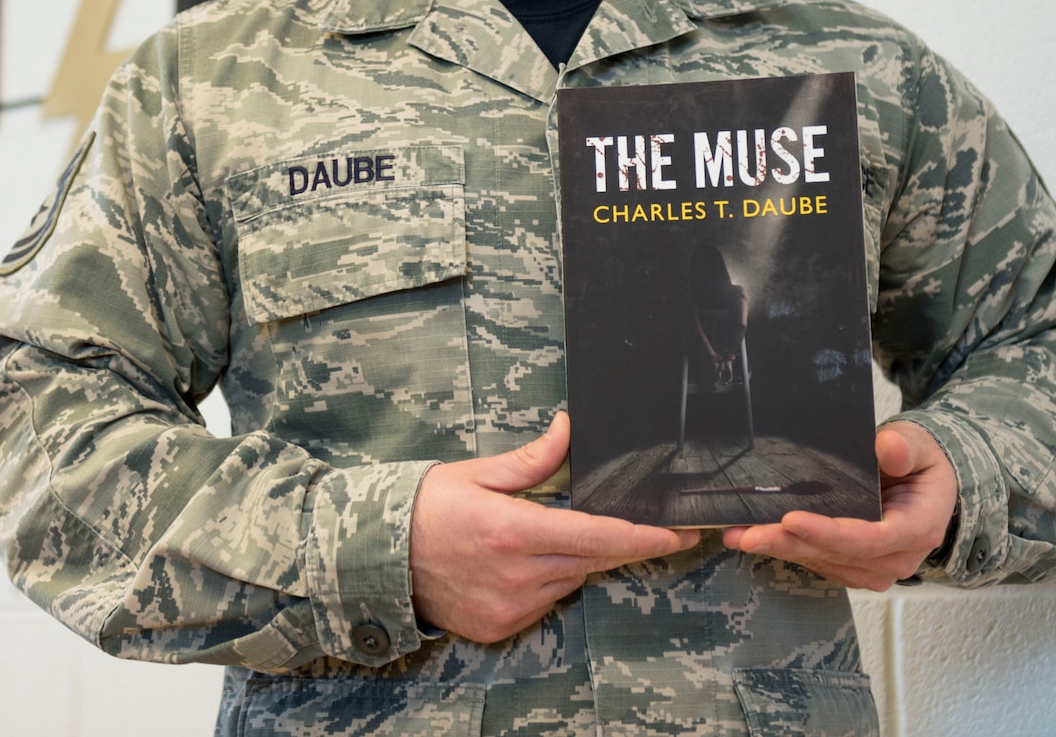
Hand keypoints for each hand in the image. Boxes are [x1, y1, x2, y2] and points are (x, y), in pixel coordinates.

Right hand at [410, 412, 699, 642]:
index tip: (679, 532)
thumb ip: (533, 460)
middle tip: (656, 530)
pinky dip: (548, 581)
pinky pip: (546, 602)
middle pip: (593, 561)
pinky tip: (525, 562)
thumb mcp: (477, 472)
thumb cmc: (425, 507)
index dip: (645, 536)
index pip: (599, 536)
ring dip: (577, 560)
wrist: (376, 557)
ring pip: (571, 581)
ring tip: (553, 535)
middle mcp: (516, 575)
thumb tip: (569, 430)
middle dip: (624, 544)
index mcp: (513, 530)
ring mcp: (509, 606)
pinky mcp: (500, 626)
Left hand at [720, 421, 957, 591]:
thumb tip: (888, 446)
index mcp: (918, 528)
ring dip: (781, 549)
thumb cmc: (919, 463)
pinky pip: (820, 562)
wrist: (924, 484)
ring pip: (824, 562)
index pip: (871, 538)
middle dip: (790, 544)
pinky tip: (756, 538)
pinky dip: (788, 550)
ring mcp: (877, 567)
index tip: (791, 519)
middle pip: (839, 555)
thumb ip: (904, 448)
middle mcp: (899, 557)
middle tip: (749, 534)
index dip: (829, 533)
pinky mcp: (856, 567)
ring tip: (739, 535)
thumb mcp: (917, 446)